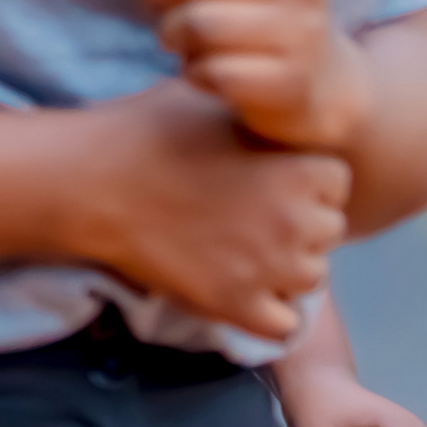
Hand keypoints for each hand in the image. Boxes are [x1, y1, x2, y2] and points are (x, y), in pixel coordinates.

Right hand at [66, 78, 350, 338]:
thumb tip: (268, 106)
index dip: (303, 180)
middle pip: (328, 232)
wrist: (90, 181)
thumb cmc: (145, 131)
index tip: (266, 179)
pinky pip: (281, 325)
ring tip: (237, 252)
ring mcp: (270, 266)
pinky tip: (236, 290)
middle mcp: (299, 219)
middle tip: (246, 216)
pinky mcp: (235, 303)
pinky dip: (265, 313)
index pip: (336, 183)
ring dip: (282, 269)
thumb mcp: (213, 101)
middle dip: (296, 225)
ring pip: (310, 279)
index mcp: (302, 167)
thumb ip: (257, 112)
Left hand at [127, 0, 367, 152]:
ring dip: (170, 32)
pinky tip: (203, 70)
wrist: (318, 79)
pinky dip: (193, 71)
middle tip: (153, 0)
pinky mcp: (289, 82)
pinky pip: (212, 71)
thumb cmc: (254, 5)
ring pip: (198, 22)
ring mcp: (302, 33)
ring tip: (176, 36)